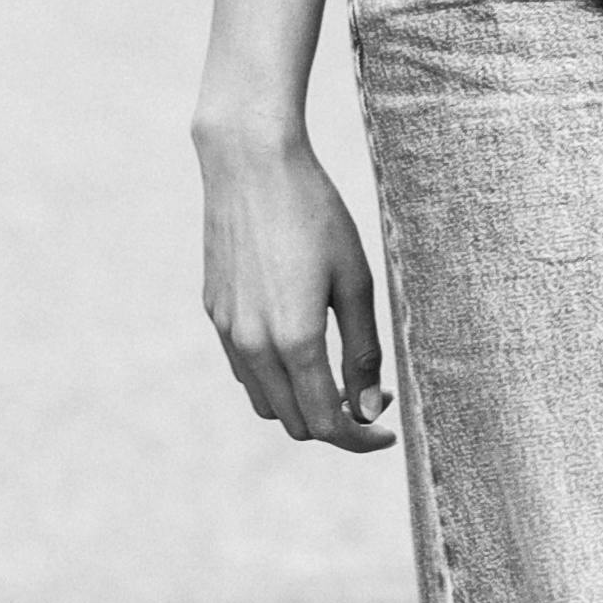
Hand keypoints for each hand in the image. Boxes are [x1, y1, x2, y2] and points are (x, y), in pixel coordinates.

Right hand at [198, 129, 393, 450]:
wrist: (250, 164)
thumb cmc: (315, 213)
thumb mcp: (356, 280)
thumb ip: (363, 350)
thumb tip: (370, 407)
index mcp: (294, 341)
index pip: (327, 422)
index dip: (361, 438)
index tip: (388, 433)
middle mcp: (253, 346)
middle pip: (294, 423)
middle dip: (335, 423)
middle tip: (371, 397)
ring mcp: (227, 331)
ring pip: (265, 402)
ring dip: (302, 404)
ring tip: (336, 374)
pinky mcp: (214, 312)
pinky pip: (245, 369)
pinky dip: (275, 378)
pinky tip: (300, 344)